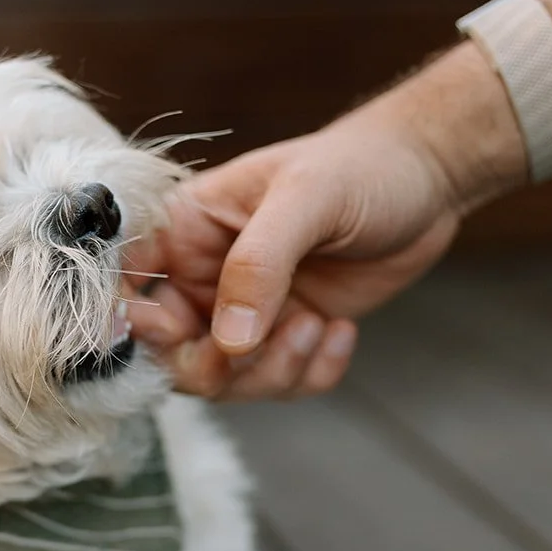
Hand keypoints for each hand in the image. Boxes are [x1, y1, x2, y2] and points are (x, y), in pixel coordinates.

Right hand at [125, 107, 462, 399]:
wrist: (425, 178)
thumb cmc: (359, 167)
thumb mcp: (305, 199)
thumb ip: (259, 265)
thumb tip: (229, 341)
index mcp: (183, 230)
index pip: (127, 288)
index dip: (136, 325)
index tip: (177, 331)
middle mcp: (202, 277)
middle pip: (170, 356)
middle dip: (217, 366)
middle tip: (266, 343)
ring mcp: (244, 311)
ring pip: (226, 380)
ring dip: (273, 370)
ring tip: (319, 325)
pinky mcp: (286, 335)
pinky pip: (279, 383)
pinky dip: (311, 374)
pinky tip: (340, 331)